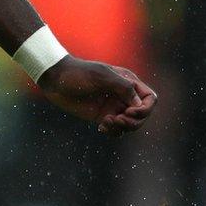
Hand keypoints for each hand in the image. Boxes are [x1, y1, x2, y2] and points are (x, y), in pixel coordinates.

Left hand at [37, 57, 156, 135]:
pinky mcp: (102, 116)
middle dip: (133, 121)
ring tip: (106, 123)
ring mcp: (113, 106)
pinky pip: (116, 129)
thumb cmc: (78, 73)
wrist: (56, 80)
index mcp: (127, 82)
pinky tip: (101, 127)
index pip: (149, 98)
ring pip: (130, 124)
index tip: (130, 112)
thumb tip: (138, 104)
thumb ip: (122, 87)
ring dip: (122, 128)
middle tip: (117, 120)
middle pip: (142, 115)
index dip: (145, 109)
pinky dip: (112, 131)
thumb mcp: (101, 76)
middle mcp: (123, 95)